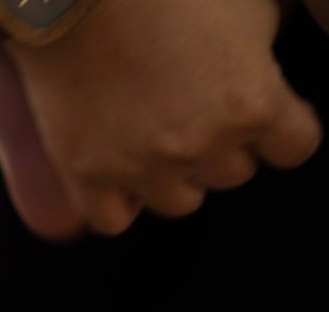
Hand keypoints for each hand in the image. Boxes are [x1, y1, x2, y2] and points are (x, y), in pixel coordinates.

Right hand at [0, 0, 319, 234]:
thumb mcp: (252, 3)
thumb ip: (271, 50)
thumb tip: (267, 71)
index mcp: (254, 103)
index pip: (296, 146)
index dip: (283, 122)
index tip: (262, 102)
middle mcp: (200, 145)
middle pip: (235, 173)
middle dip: (224, 142)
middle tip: (197, 102)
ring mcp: (140, 165)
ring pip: (181, 202)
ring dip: (176, 174)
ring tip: (158, 134)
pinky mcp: (86, 174)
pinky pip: (114, 219)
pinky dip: (120, 199)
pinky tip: (120, 165)